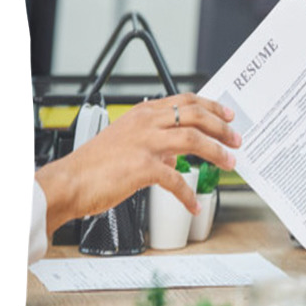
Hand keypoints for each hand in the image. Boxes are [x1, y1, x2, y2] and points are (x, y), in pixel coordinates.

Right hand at [36, 93, 240, 235]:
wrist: (69, 182)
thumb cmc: (94, 165)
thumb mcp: (125, 142)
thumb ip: (152, 143)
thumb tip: (174, 155)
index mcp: (142, 114)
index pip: (185, 101)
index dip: (211, 107)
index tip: (227, 115)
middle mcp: (145, 123)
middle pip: (195, 116)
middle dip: (221, 128)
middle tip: (236, 139)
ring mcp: (144, 143)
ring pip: (193, 141)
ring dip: (216, 152)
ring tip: (229, 163)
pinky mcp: (142, 167)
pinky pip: (176, 179)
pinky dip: (188, 194)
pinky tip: (194, 205)